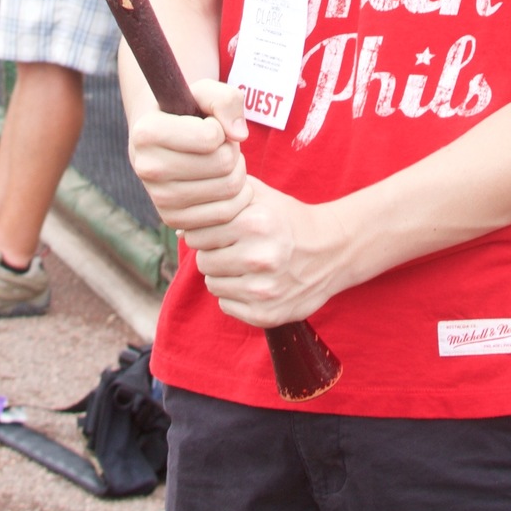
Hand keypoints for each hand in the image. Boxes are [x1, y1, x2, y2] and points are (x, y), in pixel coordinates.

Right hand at [129, 78, 250, 234]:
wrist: (164, 143)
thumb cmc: (186, 112)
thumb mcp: (205, 92)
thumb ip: (225, 100)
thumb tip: (239, 135)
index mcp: (146, 133)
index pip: (210, 137)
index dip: (220, 127)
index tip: (210, 125)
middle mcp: (146, 168)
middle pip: (223, 164)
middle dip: (232, 149)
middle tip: (222, 144)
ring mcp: (159, 198)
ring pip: (228, 188)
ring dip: (237, 171)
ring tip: (222, 161)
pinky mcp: (174, 220)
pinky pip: (226, 213)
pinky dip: (237, 196)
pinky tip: (224, 181)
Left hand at [182, 178, 349, 328]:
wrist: (332, 251)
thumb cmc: (287, 220)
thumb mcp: (260, 195)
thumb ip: (220, 198)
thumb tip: (179, 224)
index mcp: (255, 224)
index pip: (198, 234)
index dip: (208, 232)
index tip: (226, 231)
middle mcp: (259, 258)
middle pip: (204, 262)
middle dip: (216, 254)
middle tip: (238, 249)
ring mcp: (263, 290)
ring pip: (213, 285)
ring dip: (225, 276)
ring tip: (248, 265)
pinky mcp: (266, 315)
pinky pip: (226, 306)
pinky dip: (236, 296)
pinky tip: (256, 283)